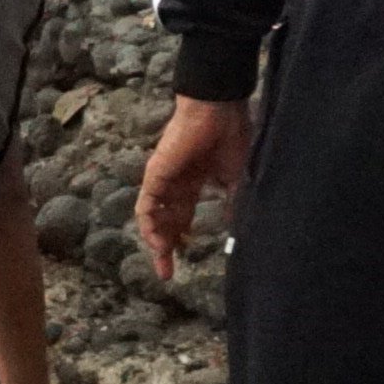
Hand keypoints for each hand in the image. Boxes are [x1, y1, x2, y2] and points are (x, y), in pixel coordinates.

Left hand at [131, 92, 250, 282]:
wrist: (219, 111)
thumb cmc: (230, 137)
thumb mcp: (235, 178)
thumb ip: (232, 202)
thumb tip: (237, 227)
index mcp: (193, 182)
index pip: (181, 216)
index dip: (181, 237)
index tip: (185, 258)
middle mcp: (174, 183)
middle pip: (165, 220)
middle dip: (166, 247)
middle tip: (167, 272)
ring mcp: (163, 178)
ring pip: (153, 216)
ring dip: (156, 239)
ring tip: (163, 261)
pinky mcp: (156, 174)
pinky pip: (147, 204)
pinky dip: (150, 224)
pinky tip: (158, 241)